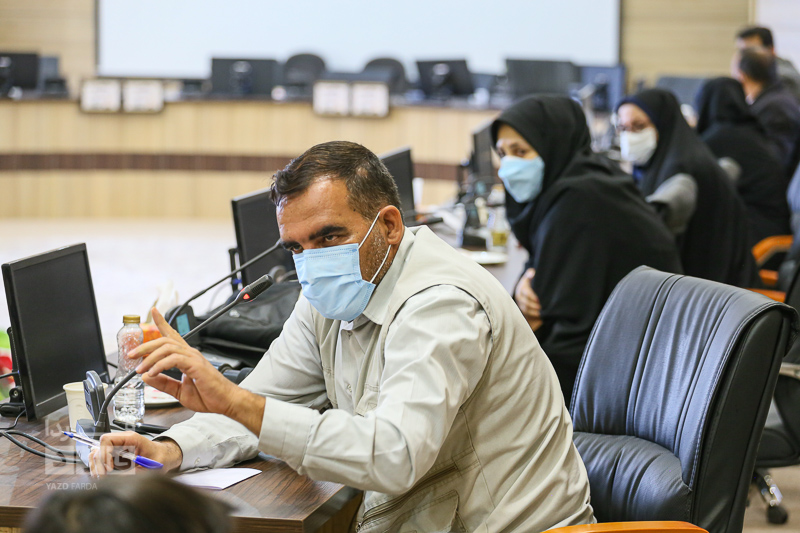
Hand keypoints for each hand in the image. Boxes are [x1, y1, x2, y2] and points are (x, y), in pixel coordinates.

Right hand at [88, 431, 181, 475]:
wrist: (163, 456)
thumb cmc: (159, 458)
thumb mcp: (151, 467)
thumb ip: (135, 473)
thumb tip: (117, 478)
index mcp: (131, 439)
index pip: (107, 439)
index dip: (104, 454)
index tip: (109, 468)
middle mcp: (121, 441)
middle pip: (99, 448)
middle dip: (99, 464)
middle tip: (103, 477)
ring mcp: (117, 448)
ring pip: (96, 454)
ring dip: (96, 467)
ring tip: (102, 479)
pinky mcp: (114, 456)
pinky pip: (100, 460)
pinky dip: (98, 469)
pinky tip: (103, 477)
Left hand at [129, 308, 265, 433]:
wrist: (225, 401)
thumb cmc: (209, 396)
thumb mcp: (179, 391)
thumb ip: (163, 383)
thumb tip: (146, 377)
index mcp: (187, 357)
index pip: (172, 335)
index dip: (162, 323)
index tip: (154, 312)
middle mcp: (190, 354)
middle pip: (164, 340)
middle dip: (145, 346)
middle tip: (131, 355)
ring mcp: (193, 358)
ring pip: (167, 347)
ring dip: (150, 357)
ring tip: (140, 369)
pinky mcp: (195, 365)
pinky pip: (173, 359)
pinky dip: (160, 365)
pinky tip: (153, 373)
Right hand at [514, 268, 540, 320]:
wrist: (523, 292)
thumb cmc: (528, 284)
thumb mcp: (528, 279)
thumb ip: (530, 275)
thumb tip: (532, 272)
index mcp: (521, 288)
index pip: (526, 293)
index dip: (531, 296)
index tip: (538, 300)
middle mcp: (520, 297)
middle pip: (525, 303)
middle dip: (533, 306)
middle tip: (540, 307)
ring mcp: (521, 304)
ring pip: (526, 310)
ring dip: (533, 312)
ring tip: (540, 312)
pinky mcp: (523, 310)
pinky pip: (527, 314)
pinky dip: (533, 315)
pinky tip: (539, 315)